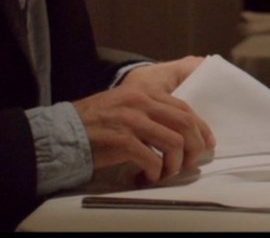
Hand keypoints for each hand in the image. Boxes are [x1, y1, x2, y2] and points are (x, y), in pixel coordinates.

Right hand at [74, 60, 216, 184]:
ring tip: (165, 173)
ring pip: (175, 143)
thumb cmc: (92, 123)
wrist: (61, 133)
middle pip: (185, 125)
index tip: (207, 143)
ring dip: (175, 164)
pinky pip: (153, 159)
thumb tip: (178, 130)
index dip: (201, 128)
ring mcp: (132, 121)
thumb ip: (149, 110)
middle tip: (189, 163)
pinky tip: (147, 177)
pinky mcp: (122, 141)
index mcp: (144, 92)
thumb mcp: (124, 105)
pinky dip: (155, 172)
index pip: (184, 108)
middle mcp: (141, 102)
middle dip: (194, 148)